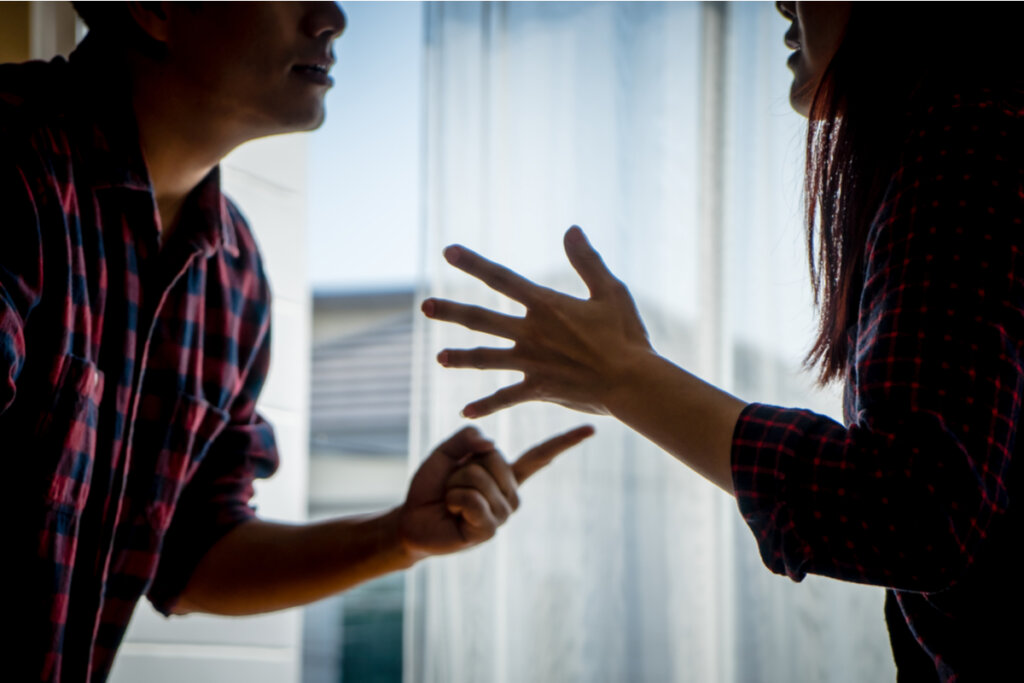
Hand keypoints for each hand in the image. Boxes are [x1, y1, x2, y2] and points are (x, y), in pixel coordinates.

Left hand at [399, 424, 593, 559]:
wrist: (412, 520)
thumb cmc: (432, 487)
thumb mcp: (446, 452)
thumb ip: (466, 438)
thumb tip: (490, 442)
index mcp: (506, 474)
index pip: (541, 456)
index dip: (566, 442)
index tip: (593, 429)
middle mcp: (511, 494)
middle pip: (492, 458)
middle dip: (462, 465)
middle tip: (453, 485)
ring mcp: (503, 513)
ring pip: (479, 478)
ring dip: (455, 484)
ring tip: (451, 500)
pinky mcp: (490, 530)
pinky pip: (472, 500)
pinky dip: (454, 499)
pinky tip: (453, 512)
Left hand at [422, 226, 652, 417]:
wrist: (632, 382)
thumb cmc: (626, 336)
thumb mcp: (610, 291)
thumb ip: (587, 261)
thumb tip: (571, 229)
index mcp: (546, 306)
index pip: (501, 278)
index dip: (473, 264)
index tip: (448, 252)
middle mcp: (531, 333)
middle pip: (481, 319)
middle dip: (451, 312)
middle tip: (425, 306)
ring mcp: (532, 363)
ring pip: (486, 358)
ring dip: (460, 358)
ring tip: (439, 357)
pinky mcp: (539, 389)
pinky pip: (506, 397)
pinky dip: (487, 405)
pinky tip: (466, 411)